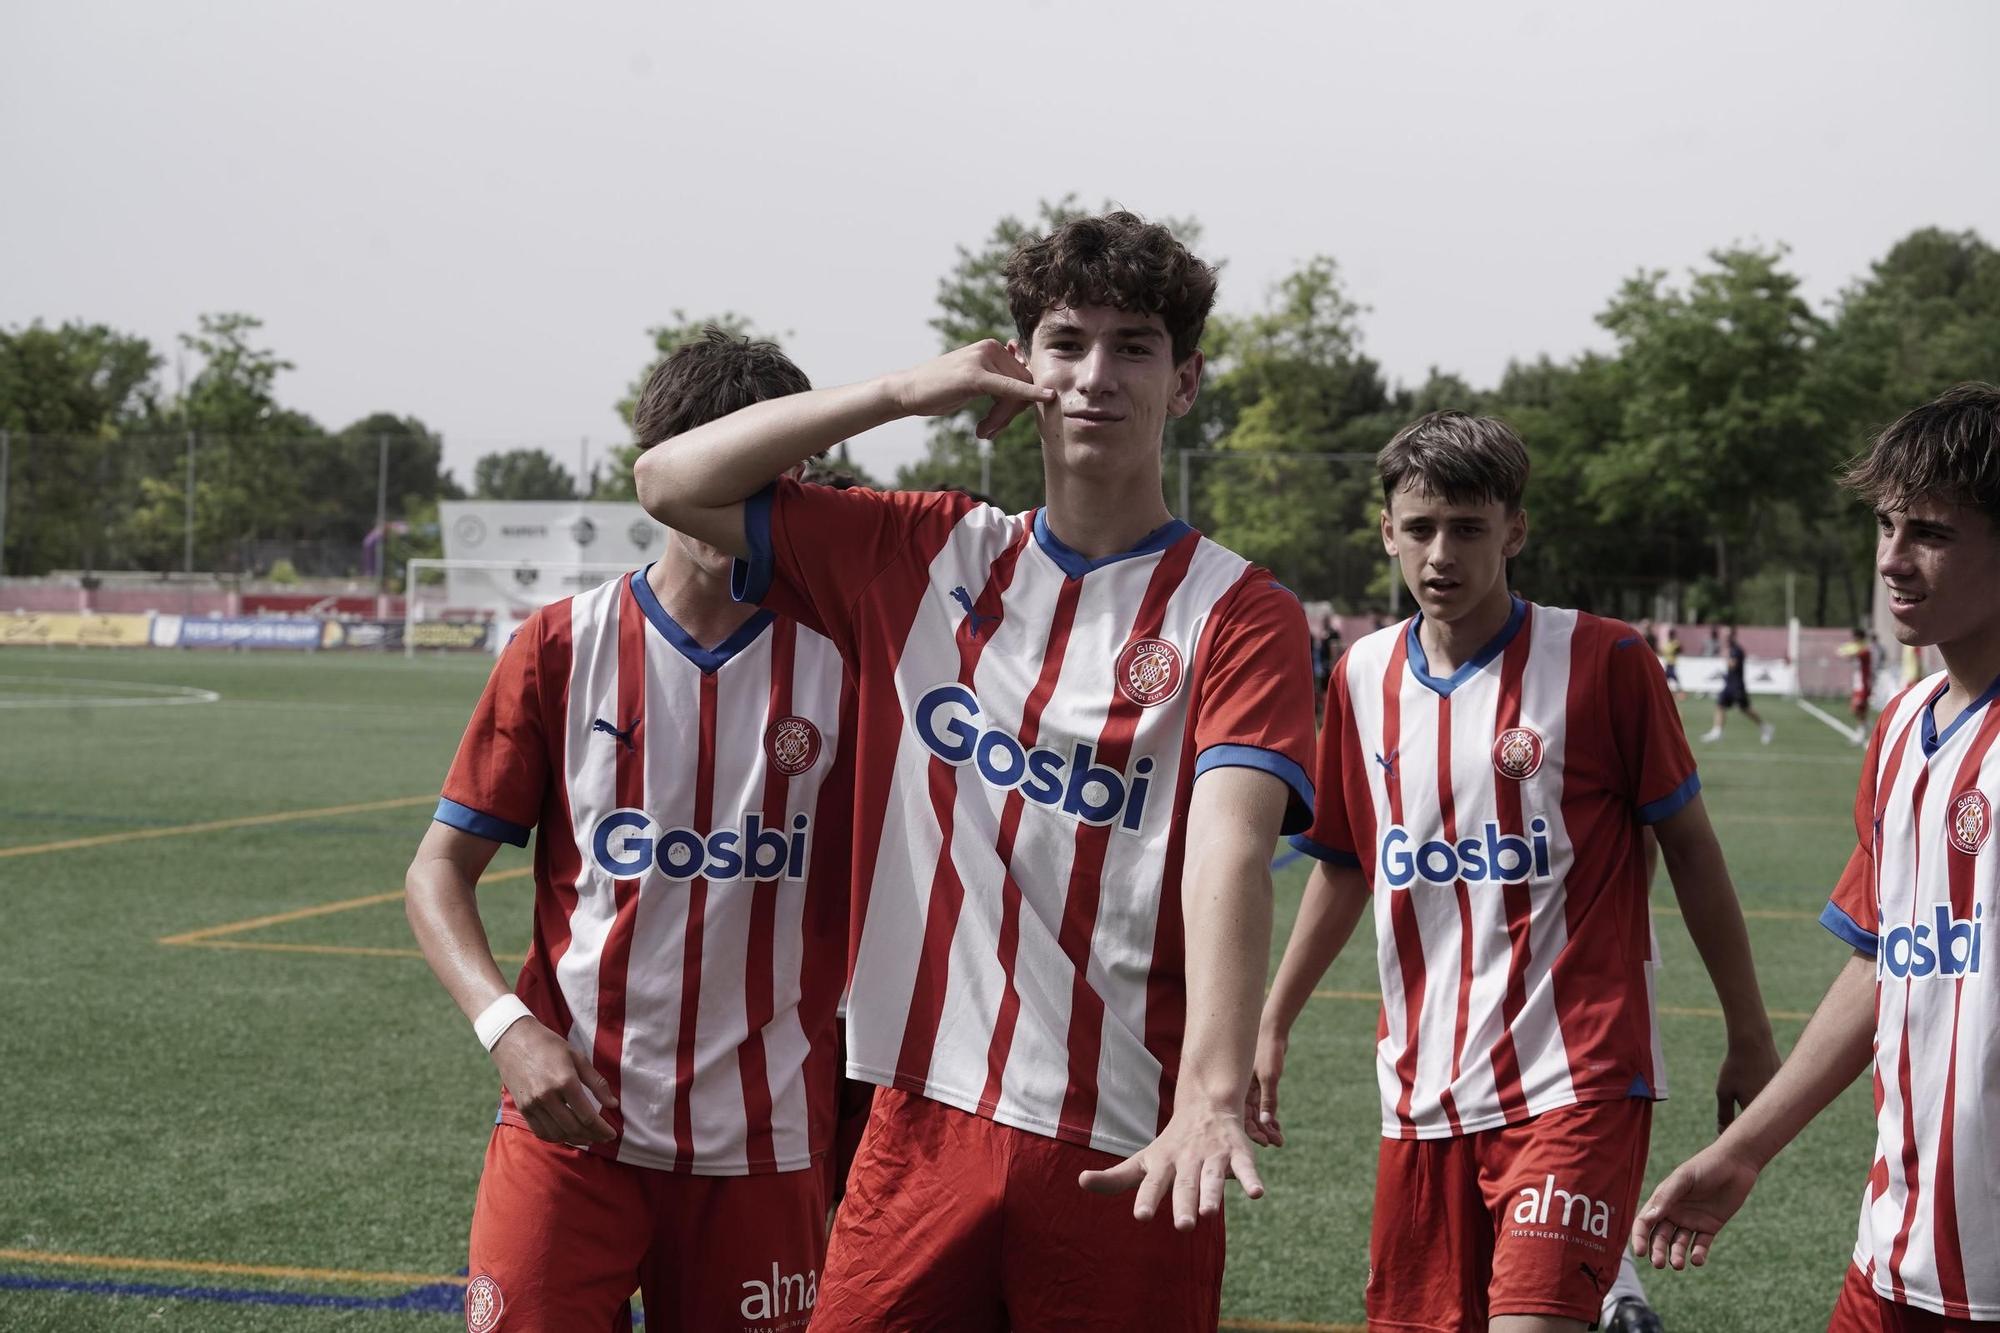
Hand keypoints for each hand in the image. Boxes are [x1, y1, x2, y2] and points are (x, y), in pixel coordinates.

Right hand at [490, 1019, 617, 1144]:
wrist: (514, 1040)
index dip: (602, 1129)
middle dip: (592, 1136)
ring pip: (557, 1133)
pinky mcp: (523, 1108)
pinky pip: (541, 1131)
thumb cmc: (549, 1045)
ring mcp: (533, 1104)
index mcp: (565, 1082)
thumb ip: (597, 1083)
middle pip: (574, 1128)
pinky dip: (556, 1137)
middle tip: (603, 1137)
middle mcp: (548, 1097)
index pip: (587, 1116)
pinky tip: (566, 1135)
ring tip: (588, 1137)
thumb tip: (613, 1104)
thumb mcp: (578, 1057)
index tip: (612, 1134)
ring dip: (575, 1139)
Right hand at [885, 341, 1054, 437]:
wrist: (908, 391)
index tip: (1000, 421)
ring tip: (984, 430)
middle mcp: (990, 347)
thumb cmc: (940, 391)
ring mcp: (983, 359)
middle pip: (1023, 383)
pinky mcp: (976, 375)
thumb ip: (1000, 381)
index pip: (1023, 374)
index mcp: (992, 347)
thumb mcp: (975, 382)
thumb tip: (1031, 387)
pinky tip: (1047, 397)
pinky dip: (1028, 395)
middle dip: (1012, 412)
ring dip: (1004, 417)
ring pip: (1016, 391)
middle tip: (991, 430)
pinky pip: (1010, 388)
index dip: (1021, 401)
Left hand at [1078, 1098, 1264, 1229]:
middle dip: (1183, 1204)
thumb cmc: (1169, 1146)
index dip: (1147, 1199)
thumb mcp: (1142, 1160)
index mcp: (1162, 1163)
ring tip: (1210, 1213)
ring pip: (1212, 1177)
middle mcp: (1187, 1159)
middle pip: (1185, 1184)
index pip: (1152, 1183)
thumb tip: (1080, 1181)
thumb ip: (1115, 1178)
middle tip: (1182, 1226)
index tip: (1141, 1216)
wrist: (1204, 1106)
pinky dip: (1251, 1179)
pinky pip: (1246, 1167)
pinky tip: (1257, 1193)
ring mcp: (1212, 1156)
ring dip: (1212, 1195)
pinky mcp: (1237, 1153)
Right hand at [1244, 1024, 1287, 1146]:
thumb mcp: (1269, 1076)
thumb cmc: (1268, 1050)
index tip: (1266, 1142)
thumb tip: (1266, 1122)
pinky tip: (1277, 1125)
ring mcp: (1250, 1088)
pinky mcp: (1259, 1084)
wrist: (1272, 1030)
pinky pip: (1263, 1104)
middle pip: (1249, 1118)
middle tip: (1277, 1143)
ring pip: (1257, 1113)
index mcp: (1239, 1088)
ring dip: (1267, 1126)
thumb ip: (1268, 1099)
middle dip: (1262, 1132)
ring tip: (1279, 1138)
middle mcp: (1242, 1090)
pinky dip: (1270, 1115)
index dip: (1253, 1132)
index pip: (1242, 1117)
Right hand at [1629, 1144, 1760, 1270]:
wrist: (1736, 1164)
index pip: (1645, 1222)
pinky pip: (1701, 1244)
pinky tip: (1697, 1259)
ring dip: (1676, 1255)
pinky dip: (1698, 1254)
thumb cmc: (1705, 1165)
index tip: (1639, 1253)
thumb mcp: (1684, 1178)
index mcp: (1663, 1200)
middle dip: (1657, 1251)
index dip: (1639, 1237)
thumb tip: (1647, 1218)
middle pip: (1660, 1237)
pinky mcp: (1710, 1226)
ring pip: (1679, 1244)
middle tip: (1660, 1264)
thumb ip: (1666, 1197)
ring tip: (1678, 1265)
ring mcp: (1692, 1221)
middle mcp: (1674, 1213)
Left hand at [1715, 1029, 1781, 1129]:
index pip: (1751, 1134)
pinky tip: (1763, 1097)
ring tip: (1752, 1112)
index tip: (1733, 1143)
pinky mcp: (1785, 1088)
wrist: (1754, 1042)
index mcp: (1757, 1111)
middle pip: (1764, 1126)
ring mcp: (1782, 1097)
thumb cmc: (1736, 1068)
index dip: (1742, 1139)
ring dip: (1763, 1116)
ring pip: (1772, 1113)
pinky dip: (1770, 1103)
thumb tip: (1722, 1133)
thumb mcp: (1724, 1092)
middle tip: (1742, 1134)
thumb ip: (1725, 1114)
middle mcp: (1774, 1107)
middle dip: (1754, 1130)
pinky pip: (1777, 1101)